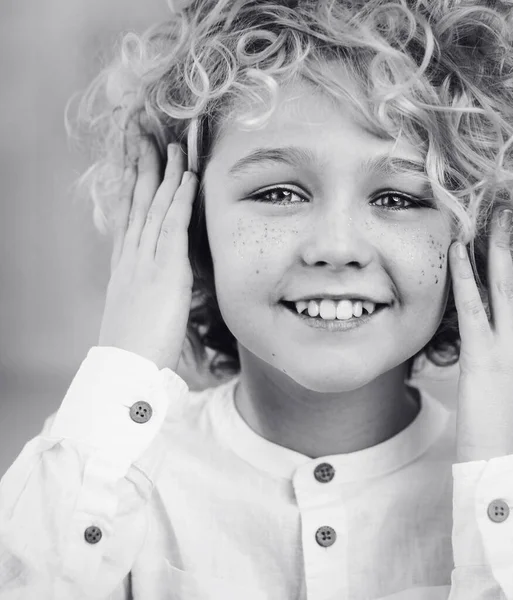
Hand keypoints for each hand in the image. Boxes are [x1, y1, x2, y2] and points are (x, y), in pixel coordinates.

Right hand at [98, 140, 197, 371]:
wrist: (125, 366)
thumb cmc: (134, 345)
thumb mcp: (135, 309)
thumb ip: (145, 289)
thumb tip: (156, 283)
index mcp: (125, 264)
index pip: (128, 213)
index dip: (130, 182)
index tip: (133, 157)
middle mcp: (132, 255)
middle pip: (136, 200)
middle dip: (140, 163)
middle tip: (142, 131)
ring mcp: (146, 260)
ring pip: (153, 205)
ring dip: (162, 171)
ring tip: (168, 141)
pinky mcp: (165, 271)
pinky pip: (174, 226)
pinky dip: (181, 198)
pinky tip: (188, 176)